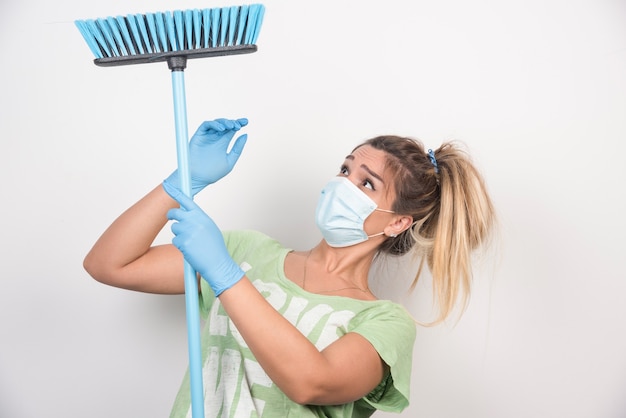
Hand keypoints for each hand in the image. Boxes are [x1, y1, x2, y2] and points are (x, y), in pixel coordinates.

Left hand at [164, 181, 244, 295]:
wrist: (218, 263)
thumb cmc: (215, 248)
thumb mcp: (210, 229)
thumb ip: (199, 220)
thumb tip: (188, 215)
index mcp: (202, 217)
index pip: (187, 201)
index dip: (176, 193)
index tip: (167, 186)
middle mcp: (195, 221)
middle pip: (175, 213)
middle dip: (171, 215)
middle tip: (171, 217)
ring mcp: (188, 231)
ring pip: (175, 228)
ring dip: (179, 234)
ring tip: (191, 242)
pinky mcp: (183, 242)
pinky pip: (175, 240)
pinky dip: (180, 246)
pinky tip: (191, 250)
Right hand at [165, 118, 247, 195]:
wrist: (198, 178)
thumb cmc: (213, 172)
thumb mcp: (229, 160)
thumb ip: (237, 149)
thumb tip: (245, 134)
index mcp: (223, 143)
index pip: (232, 130)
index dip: (239, 124)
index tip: (246, 122)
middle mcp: (215, 138)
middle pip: (225, 125)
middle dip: (233, 122)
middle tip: (239, 125)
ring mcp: (207, 136)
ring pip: (216, 123)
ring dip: (224, 122)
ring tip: (231, 126)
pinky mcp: (198, 136)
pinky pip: (206, 125)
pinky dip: (214, 124)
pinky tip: (221, 128)